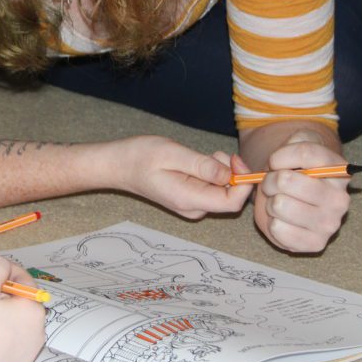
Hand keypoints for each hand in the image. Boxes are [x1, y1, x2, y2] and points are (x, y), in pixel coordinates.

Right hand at [114, 136, 251, 218]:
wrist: (118, 165)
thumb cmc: (140, 156)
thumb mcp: (172, 154)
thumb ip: (202, 166)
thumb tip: (231, 174)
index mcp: (188, 199)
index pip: (232, 203)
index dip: (243, 183)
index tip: (235, 159)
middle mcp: (193, 208)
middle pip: (230, 198)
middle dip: (231, 174)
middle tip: (215, 153)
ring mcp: (191, 205)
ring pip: (222, 192)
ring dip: (221, 172)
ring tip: (201, 156)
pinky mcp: (189, 198)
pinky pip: (211, 189)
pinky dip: (212, 174)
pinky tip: (197, 162)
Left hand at [246, 129, 350, 252]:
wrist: (295, 198)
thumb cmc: (293, 171)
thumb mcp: (292, 146)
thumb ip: (277, 143)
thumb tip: (239, 163)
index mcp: (338, 170)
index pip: (306, 153)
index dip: (280, 156)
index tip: (275, 161)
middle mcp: (340, 198)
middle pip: (285, 180)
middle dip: (270, 180)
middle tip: (274, 185)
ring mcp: (330, 223)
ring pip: (279, 204)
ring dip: (271, 202)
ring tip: (279, 201)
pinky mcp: (316, 243)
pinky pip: (278, 229)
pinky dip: (273, 223)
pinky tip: (282, 219)